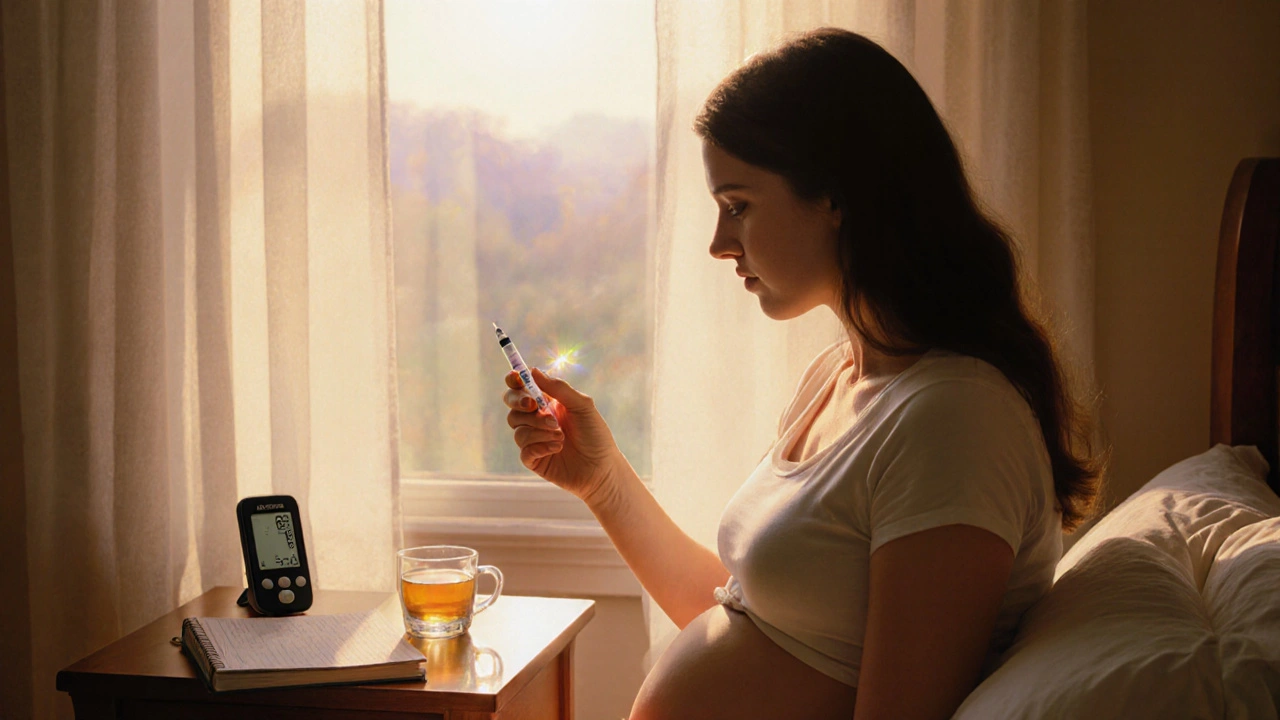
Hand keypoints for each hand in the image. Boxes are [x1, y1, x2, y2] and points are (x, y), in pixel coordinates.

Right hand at [503, 368, 621, 506]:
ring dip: (539, 428)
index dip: (514, 380)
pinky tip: (558, 447)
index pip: (522, 387)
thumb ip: (559, 388)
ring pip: (518, 427)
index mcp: (547, 402)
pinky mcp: (533, 459)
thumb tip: (533, 371)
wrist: (602, 468)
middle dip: (519, 402)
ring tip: (561, 435)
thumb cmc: (596, 435)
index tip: (516, 377)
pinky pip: (524, 449)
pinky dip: (540, 446)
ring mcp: (533, 440)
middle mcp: (537, 419)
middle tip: (534, 406)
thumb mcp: (582, 406)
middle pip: (512, 405)